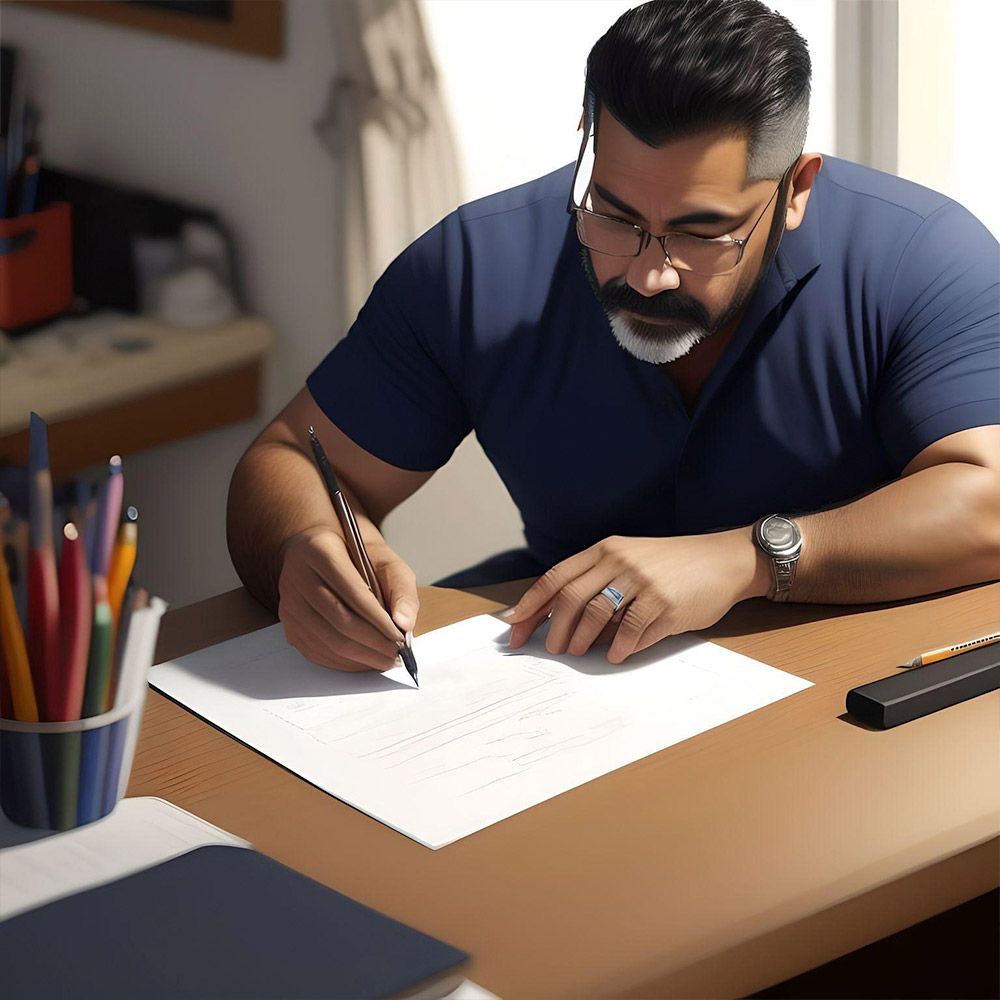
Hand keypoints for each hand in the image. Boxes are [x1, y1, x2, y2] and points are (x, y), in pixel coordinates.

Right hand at [277, 526, 418, 671]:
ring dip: (361, 657)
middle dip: (373, 643)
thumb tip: (404, 623)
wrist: (323, 552)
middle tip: (397, 655)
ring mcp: (288, 602)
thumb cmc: (357, 555)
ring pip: (327, 640)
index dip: (380, 621)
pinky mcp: (288, 623)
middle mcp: (297, 576)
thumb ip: (401, 589)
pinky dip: (344, 662)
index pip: (354, 593)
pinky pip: (316, 651)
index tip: (400, 638)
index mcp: (321, 551)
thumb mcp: (387, 560)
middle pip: (339, 620)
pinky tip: (364, 661)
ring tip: (386, 660)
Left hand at [502, 530, 765, 663]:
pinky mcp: (664, 602)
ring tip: (576, 653)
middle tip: (550, 649)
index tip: (514, 628)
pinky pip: (632, 630)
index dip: (532, 604)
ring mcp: (642, 581)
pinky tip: (613, 656)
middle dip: (553, 628)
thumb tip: (560, 621)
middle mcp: (620, 561)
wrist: (723, 560)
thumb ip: (599, 582)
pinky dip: (618, 647)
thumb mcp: (631, 560)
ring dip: (580, 639)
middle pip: (571, 597)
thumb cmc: (672, 566)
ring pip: (596, 613)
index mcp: (606, 550)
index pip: (557, 577)